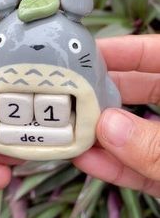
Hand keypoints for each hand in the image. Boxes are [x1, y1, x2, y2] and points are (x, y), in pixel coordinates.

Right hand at [73, 35, 159, 196]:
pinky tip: (87, 161)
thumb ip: (154, 145)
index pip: (159, 56)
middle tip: (69, 94)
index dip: (125, 50)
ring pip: (134, 133)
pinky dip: (116, 166)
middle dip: (103, 94)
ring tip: (67, 130)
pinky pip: (140, 167)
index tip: (89, 53)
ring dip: (101, 135)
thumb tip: (107, 126)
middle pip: (141, 93)